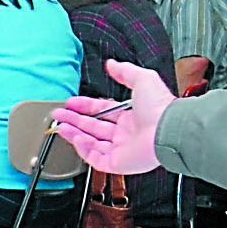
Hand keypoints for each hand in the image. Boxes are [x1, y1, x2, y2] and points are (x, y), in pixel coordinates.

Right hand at [52, 60, 172, 173]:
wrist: (168, 130)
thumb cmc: (160, 108)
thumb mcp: (143, 79)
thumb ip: (126, 71)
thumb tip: (112, 64)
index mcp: (132, 117)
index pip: (103, 112)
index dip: (86, 106)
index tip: (72, 103)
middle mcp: (127, 134)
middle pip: (94, 128)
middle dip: (74, 120)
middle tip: (59, 115)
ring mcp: (122, 149)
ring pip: (92, 143)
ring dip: (74, 134)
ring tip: (60, 126)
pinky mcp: (119, 163)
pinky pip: (96, 158)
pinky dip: (84, 150)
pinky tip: (76, 139)